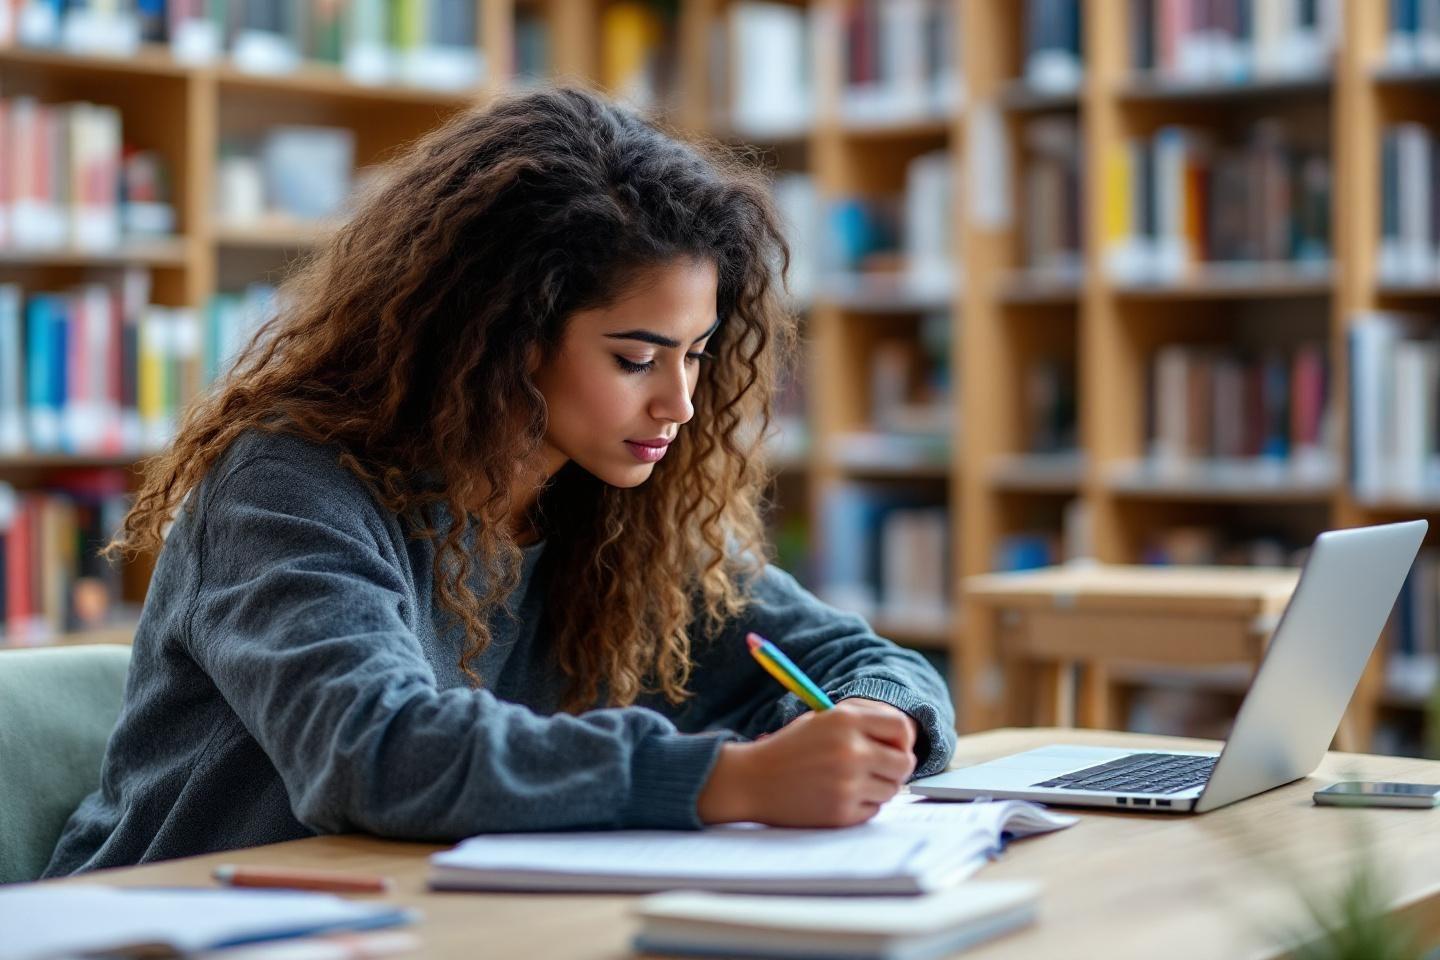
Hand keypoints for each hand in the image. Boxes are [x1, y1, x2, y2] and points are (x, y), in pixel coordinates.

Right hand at [696, 700, 917, 827]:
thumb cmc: (790, 748)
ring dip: (878, 787)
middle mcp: (850, 751)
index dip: (903, 739)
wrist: (752, 780)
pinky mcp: (841, 812)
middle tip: (881, 769)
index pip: (901, 728)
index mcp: (844, 720)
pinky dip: (862, 805)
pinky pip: (873, 810)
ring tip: (852, 782)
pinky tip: (838, 796)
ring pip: (891, 790)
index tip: (895, 746)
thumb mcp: (821, 720)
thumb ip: (862, 722)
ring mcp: (847, 784)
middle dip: (897, 767)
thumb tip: (906, 736)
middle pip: (904, 763)